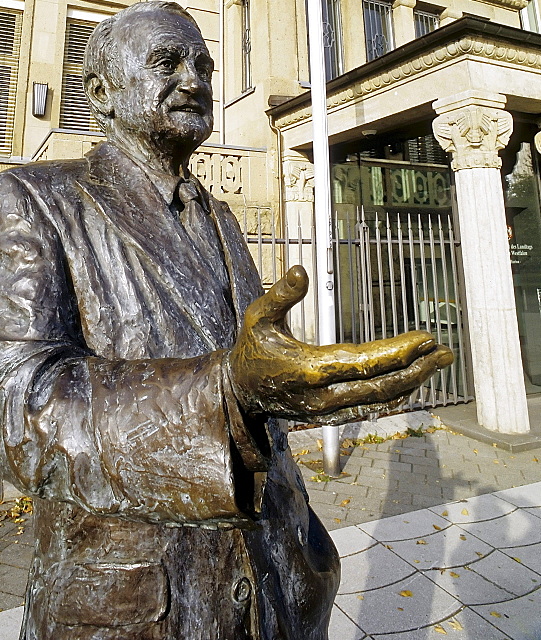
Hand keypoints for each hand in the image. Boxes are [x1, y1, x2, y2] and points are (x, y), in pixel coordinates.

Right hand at [227, 265, 452, 421]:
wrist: (241, 392)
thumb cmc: (252, 348)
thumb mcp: (257, 317)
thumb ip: (280, 295)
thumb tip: (301, 270)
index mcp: (308, 369)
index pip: (362, 365)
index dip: (397, 354)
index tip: (425, 339)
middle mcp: (323, 396)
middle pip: (380, 386)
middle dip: (417, 369)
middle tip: (445, 350)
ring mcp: (330, 411)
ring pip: (380, 400)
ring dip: (414, 382)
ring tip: (439, 361)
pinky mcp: (333, 415)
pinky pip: (372, 408)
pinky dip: (397, 394)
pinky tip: (416, 380)